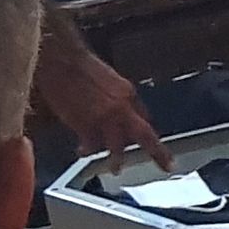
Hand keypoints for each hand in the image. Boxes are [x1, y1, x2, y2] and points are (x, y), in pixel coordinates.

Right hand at [30, 19, 172, 168]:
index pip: (143, 116)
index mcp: (127, 93)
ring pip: (119, 147)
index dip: (143, 130)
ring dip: (117, 159)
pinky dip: (87, 150)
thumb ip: (114, 96)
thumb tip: (115, 108)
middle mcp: (122, 107)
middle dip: (158, 152)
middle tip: (166, 164)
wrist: (61, 60)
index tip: (149, 140)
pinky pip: (91, 145)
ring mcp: (105, 119)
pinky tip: (83, 152)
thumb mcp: (107, 78)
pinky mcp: (87, 125)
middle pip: (145, 135)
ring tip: (116, 168)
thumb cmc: (78, 65)